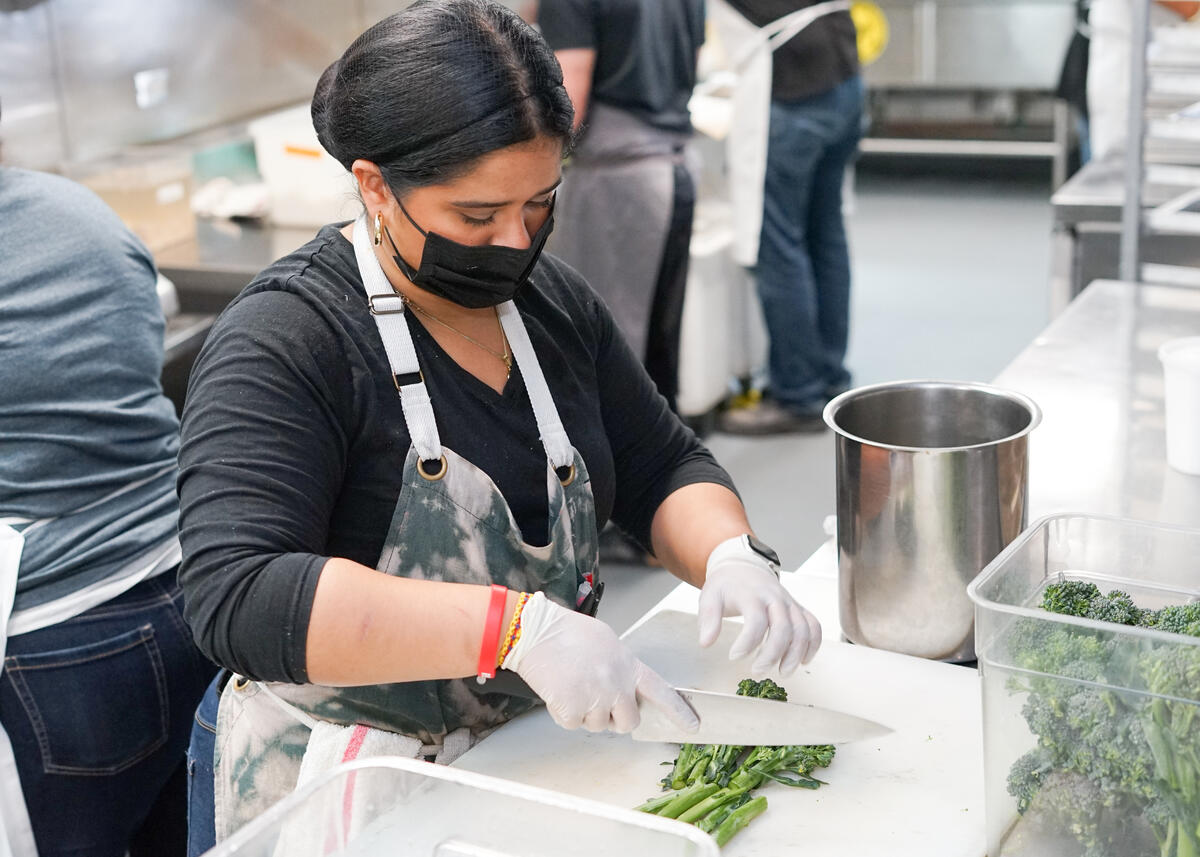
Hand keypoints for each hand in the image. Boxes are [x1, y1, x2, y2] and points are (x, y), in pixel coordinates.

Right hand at [502, 593, 699, 733]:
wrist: (538, 632)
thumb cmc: (567, 633)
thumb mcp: (607, 643)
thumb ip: (621, 668)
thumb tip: (623, 689)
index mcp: (628, 665)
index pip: (661, 692)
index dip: (678, 712)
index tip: (693, 727)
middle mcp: (617, 684)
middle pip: (629, 722)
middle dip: (613, 718)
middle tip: (594, 699)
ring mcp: (597, 698)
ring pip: (597, 725)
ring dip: (584, 714)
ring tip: (571, 684)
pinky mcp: (574, 709)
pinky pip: (573, 724)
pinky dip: (563, 713)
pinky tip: (558, 690)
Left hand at [697, 537, 821, 675]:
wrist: (743, 567)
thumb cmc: (727, 586)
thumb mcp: (709, 597)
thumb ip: (708, 619)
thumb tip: (706, 643)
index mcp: (751, 594)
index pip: (756, 620)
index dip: (747, 642)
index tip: (733, 657)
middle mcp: (775, 598)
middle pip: (783, 628)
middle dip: (772, 654)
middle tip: (757, 672)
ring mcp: (789, 603)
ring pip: (803, 629)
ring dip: (795, 654)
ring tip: (783, 672)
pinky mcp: (798, 608)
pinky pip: (814, 625)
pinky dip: (813, 644)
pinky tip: (803, 660)